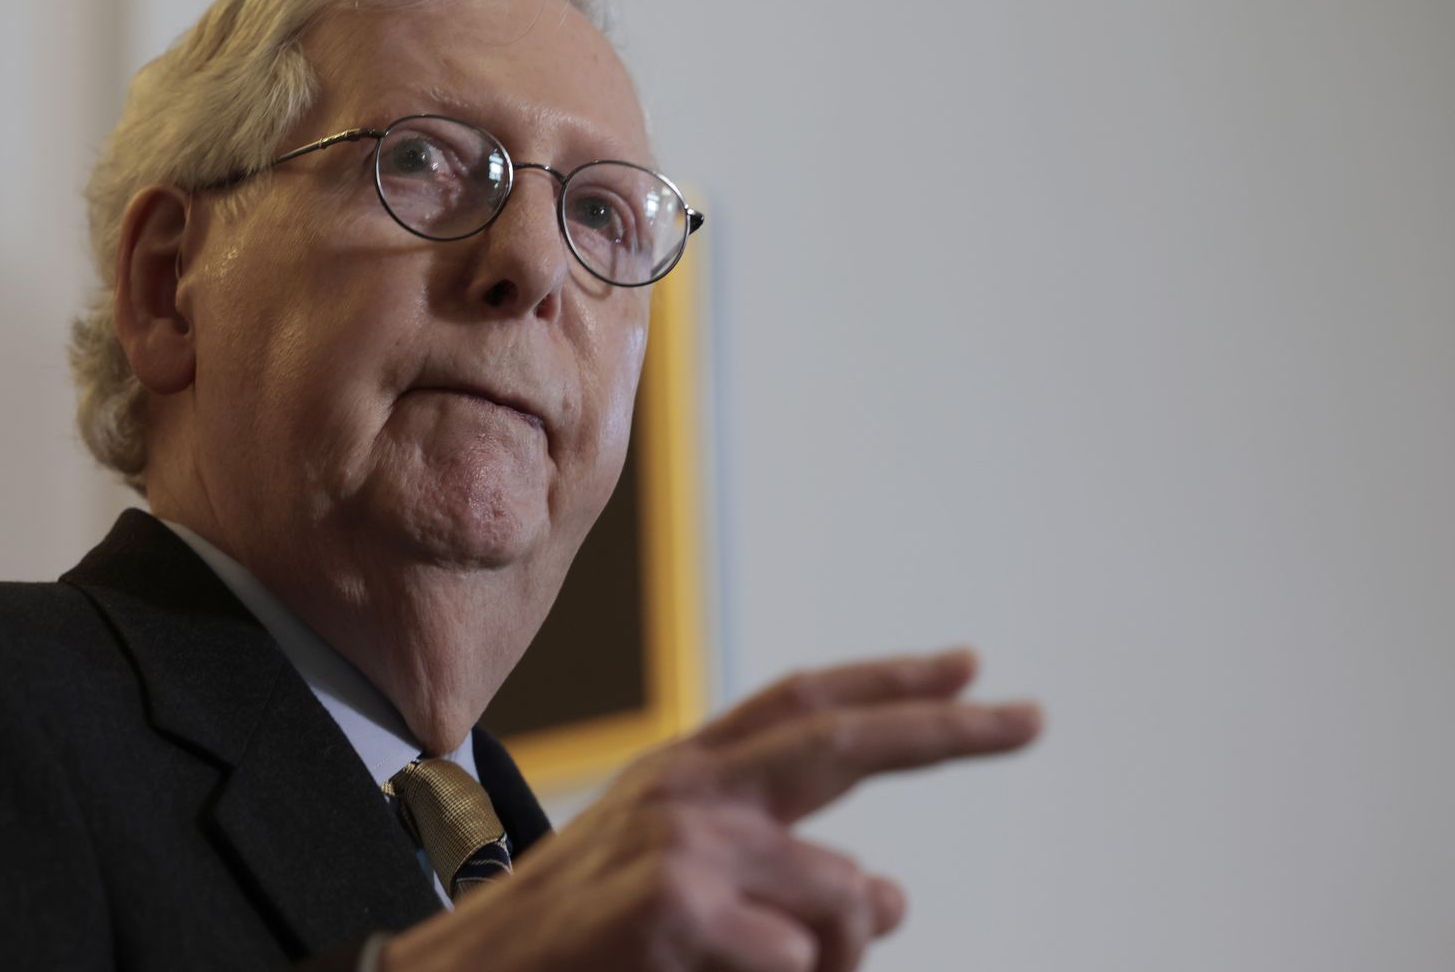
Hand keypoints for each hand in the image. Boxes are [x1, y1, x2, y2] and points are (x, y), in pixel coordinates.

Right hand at [380, 648, 1041, 971]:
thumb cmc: (579, 941)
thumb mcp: (683, 886)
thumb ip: (783, 874)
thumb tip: (894, 891)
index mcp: (684, 773)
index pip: (801, 703)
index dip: (887, 683)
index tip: (968, 667)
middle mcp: (689, 788)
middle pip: (841, 741)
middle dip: (946, 729)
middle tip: (1029, 716)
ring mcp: (682, 842)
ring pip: (846, 895)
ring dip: (840, 959)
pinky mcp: (673, 906)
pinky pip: (797, 961)